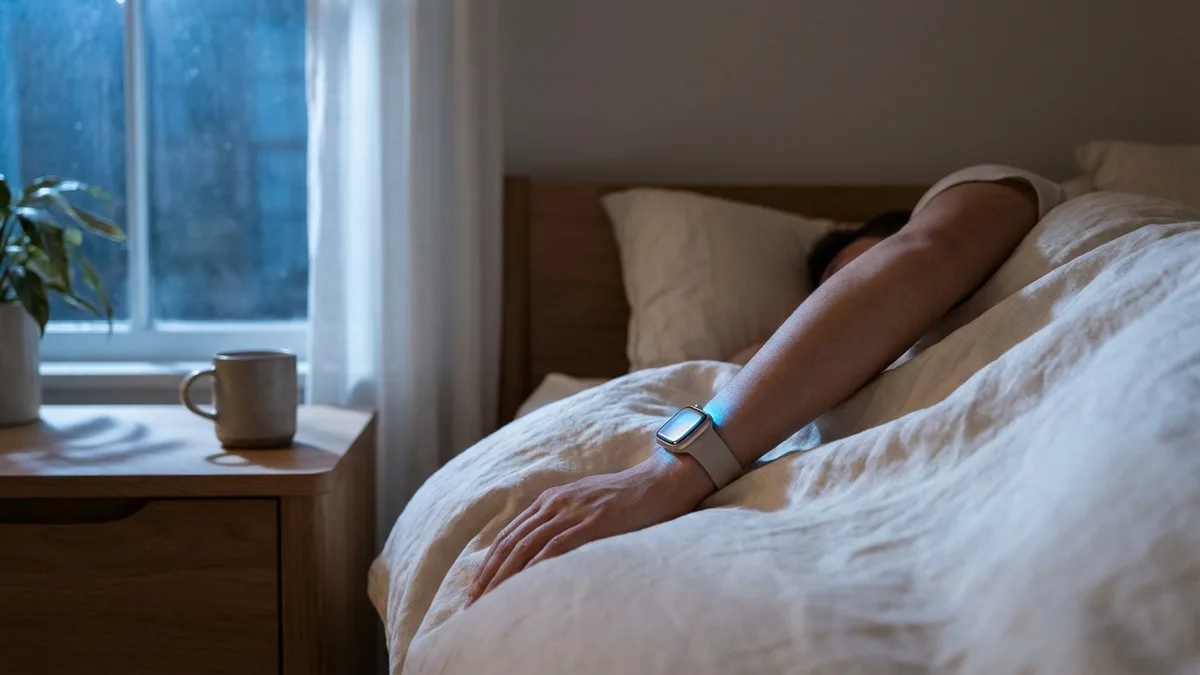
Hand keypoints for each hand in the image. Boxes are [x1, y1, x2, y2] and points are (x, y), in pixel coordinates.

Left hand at [465, 450, 713, 606]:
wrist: (661, 481)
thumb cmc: (628, 499)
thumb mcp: (587, 506)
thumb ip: (565, 523)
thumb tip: (547, 554)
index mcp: (551, 501)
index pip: (509, 536)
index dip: (488, 565)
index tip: (475, 591)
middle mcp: (555, 504)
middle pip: (510, 545)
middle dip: (487, 577)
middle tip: (471, 606)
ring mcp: (572, 512)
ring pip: (525, 549)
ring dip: (503, 580)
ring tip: (489, 605)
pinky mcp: (592, 523)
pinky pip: (555, 549)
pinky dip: (535, 570)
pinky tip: (523, 590)